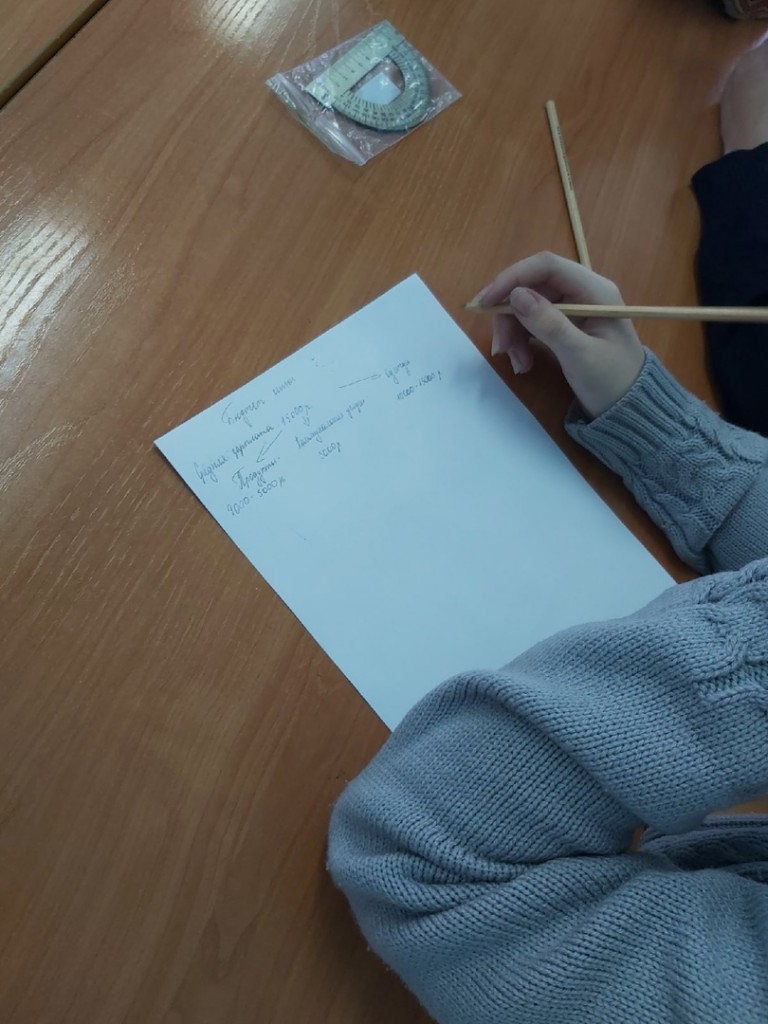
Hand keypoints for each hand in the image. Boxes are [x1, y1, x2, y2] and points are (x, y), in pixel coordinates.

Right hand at [473, 252, 645, 418]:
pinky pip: (533, 322)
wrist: (630, 409)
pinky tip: (523, 362)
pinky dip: (522, 340)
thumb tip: (516, 296)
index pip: (546, 266)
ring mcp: (574, 307)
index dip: (512, 278)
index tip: (486, 302)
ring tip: (517, 363)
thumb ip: (550, 325)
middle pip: (533, 286)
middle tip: (501, 347)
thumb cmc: (612, 382)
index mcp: (595, 290)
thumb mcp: (580, 356)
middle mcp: (583, 291)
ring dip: (514, 332)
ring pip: (528, 305)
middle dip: (510, 314)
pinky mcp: (565, 324)